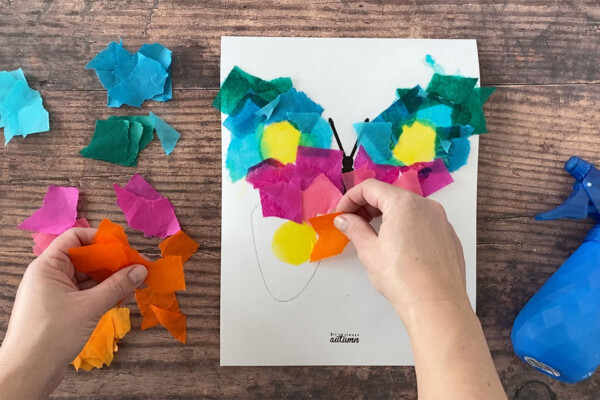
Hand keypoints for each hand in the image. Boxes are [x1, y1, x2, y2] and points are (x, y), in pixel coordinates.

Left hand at [0, 228, 147, 398]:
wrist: (28, 372)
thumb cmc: (53, 334)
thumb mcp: (90, 306)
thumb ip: (118, 285)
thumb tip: (142, 269)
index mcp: (48, 266)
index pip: (75, 237)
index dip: (100, 238)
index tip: (124, 247)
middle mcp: (50, 275)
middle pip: (85, 257)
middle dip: (111, 262)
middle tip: (137, 267)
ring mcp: (55, 292)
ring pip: (88, 277)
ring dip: (110, 279)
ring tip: (135, 284)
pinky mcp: (61, 308)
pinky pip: (86, 293)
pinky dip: (103, 293)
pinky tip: (122, 298)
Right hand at [334, 178, 469, 323]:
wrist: (436, 305)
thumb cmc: (401, 278)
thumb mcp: (369, 251)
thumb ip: (354, 228)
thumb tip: (344, 219)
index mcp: (403, 203)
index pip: (370, 187)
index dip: (350, 198)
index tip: (341, 213)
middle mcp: (426, 205)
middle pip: (390, 195)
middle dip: (367, 206)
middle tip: (352, 224)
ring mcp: (441, 220)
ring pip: (408, 208)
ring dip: (387, 216)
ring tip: (373, 236)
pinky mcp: (449, 236)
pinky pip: (423, 222)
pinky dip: (406, 226)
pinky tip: (398, 247)